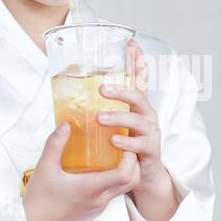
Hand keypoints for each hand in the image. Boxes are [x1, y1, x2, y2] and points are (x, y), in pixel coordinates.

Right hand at [21, 120, 141, 220]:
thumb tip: (66, 124)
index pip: (124, 174)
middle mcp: (99, 199)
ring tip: (113, 154)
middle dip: (134, 163)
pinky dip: (113, 181)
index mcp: (91, 188)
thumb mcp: (45, 167)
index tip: (124, 143)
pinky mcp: (94, 211)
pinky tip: (99, 170)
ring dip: (125, 171)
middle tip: (124, 146)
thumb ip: (55, 144)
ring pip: (123, 189)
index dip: (130, 158)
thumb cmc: (39, 199)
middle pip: (132, 182)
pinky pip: (111, 195)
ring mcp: (98, 207)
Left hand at [98, 39, 180, 220]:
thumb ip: (99, 109)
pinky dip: (126, 142)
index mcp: (137, 107)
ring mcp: (151, 133)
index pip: (139, 79)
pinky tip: (113, 140)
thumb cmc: (124, 147)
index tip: (131, 42)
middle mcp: (147, 116)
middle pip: (139, 96)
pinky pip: (140, 145)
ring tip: (99, 118)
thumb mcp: (114, 124)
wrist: (143, 177)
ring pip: (138, 120)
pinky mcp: (152, 151)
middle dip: (121, 91)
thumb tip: (70, 92)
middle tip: (101, 89)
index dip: (137, 61)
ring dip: (118, 117)